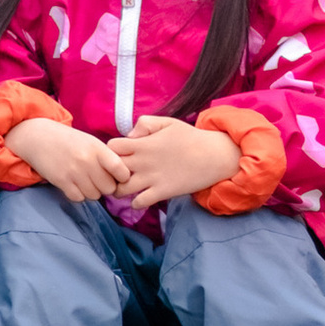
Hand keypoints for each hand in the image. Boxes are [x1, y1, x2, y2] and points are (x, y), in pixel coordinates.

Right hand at [9, 119, 131, 203]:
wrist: (38, 137)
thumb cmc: (69, 140)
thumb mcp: (90, 142)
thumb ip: (106, 157)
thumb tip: (122, 177)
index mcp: (97, 149)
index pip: (121, 170)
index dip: (123, 177)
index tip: (118, 176)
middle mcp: (87, 161)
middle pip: (109, 188)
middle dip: (106, 187)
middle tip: (99, 180)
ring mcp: (73, 172)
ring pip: (94, 195)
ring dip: (92, 192)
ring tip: (85, 182)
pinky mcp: (61, 181)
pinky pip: (78, 198)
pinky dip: (78, 195)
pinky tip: (74, 185)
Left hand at [112, 112, 239, 210]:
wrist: (216, 155)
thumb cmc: (191, 138)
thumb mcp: (167, 123)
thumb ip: (145, 124)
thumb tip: (129, 136)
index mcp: (142, 144)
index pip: (111, 148)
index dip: (109, 152)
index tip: (117, 155)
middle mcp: (143, 162)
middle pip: (110, 170)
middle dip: (109, 172)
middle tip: (116, 174)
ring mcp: (152, 178)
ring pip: (119, 190)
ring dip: (118, 190)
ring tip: (125, 187)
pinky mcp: (162, 192)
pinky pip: (138, 202)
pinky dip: (135, 202)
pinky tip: (140, 197)